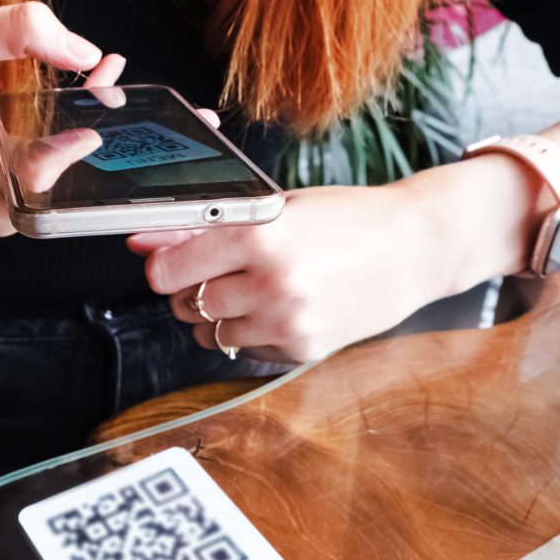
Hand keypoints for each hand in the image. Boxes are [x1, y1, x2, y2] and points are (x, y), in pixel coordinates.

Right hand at [0, 2, 126, 249]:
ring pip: (54, 186)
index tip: (88, 126)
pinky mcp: (7, 218)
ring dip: (78, 135)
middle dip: (83, 129)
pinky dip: (64, 151)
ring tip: (93, 87)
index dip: (59, 153)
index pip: (18, 173)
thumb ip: (11, 31)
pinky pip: (49, 189)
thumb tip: (84, 52)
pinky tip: (70, 115)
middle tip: (105, 80)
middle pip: (49, 179)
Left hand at [128, 183, 448, 362]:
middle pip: (186, 304)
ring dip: (217, 315)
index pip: (168, 271)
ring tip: (251, 290)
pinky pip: (246, 349)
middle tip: (218, 273)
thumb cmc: (346, 219)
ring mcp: (287, 322)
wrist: (415, 249)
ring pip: (211, 333)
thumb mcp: (275, 210)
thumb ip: (207, 230)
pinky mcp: (303, 349)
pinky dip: (251, 333)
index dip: (163, 268)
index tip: (169, 265)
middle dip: (190, 291)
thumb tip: (144, 244)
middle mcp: (270, 284)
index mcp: (258, 238)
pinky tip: (280, 308)